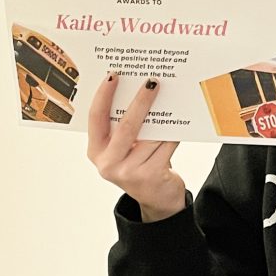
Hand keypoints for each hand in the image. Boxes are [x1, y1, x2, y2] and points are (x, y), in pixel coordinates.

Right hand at [87, 75, 185, 221]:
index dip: (103, 95)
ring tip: (170, 101)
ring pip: (150, 136)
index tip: (113, 75)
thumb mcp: (124, 150)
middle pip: (126, 125)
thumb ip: (123, 129)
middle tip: (151, 82)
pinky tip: (180, 125)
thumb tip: (140, 93)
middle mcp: (108, 164)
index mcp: (96, 152)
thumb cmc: (141, 166)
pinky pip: (166, 147)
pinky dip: (173, 134)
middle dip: (140, 101)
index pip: (95, 118)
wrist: (158, 200)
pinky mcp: (151, 176)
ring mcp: (129, 172)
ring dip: (162, 118)